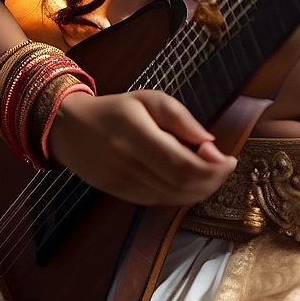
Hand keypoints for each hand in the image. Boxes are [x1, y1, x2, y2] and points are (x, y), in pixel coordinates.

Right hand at [46, 88, 237, 205]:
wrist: (70, 129)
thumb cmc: (115, 110)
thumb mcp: (148, 99)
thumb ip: (180, 118)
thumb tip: (210, 141)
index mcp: (135, 133)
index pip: (182, 163)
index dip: (213, 167)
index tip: (230, 158)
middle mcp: (126, 162)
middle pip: (180, 184)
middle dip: (212, 180)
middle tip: (225, 166)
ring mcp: (121, 182)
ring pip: (172, 198)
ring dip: (200, 190)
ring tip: (212, 173)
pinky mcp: (119, 194)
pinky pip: (158, 201)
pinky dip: (181, 195)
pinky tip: (190, 181)